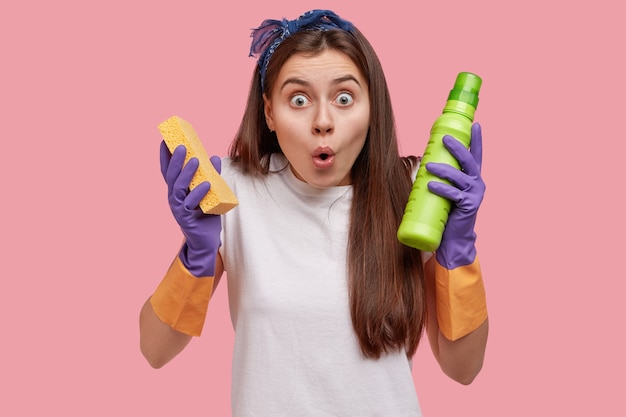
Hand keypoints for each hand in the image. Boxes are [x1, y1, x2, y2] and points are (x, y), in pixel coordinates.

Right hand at [160, 141, 221, 276]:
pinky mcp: (186, 218)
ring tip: (195, 161)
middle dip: (175, 160)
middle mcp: (174, 198)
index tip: (165, 141)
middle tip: (181, 146)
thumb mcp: (208, 193)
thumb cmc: (206, 214)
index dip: (165, 157)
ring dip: (186, 173)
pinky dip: (199, 193)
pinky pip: (191, 203)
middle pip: (171, 176)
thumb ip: (210, 176)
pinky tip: (207, 184)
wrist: (206, 241)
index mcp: (177, 191)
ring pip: (178, 188)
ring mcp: (178, 208)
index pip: (168, 171)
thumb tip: (214, 158)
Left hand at [425, 123, 484, 268]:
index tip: (475, 124)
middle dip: (457, 147)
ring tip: (428, 166)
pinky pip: (454, 195)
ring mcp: (475, 195)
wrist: (453, 238)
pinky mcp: (468, 206)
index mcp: (473, 178)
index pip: (476, 155)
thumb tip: (423, 160)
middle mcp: (477, 184)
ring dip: (443, 170)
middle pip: (469, 161)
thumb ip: (442, 177)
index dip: (477, 140)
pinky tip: (431, 185)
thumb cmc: (448, 212)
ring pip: (459, 177)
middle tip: (445, 138)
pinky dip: (442, 189)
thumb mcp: (447, 190)